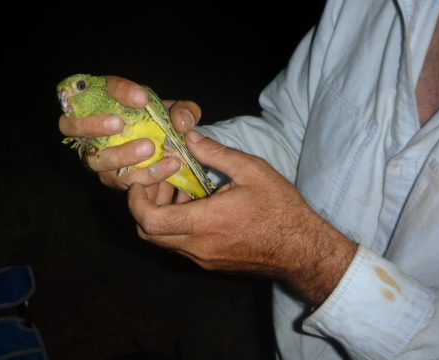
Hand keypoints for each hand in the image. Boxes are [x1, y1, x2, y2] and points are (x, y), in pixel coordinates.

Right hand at [58, 75, 201, 189]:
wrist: (168, 151)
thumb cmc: (163, 122)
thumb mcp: (177, 112)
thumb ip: (183, 110)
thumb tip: (180, 123)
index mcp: (99, 100)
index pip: (97, 88)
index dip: (116, 91)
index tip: (142, 97)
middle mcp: (87, 128)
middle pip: (70, 125)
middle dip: (93, 125)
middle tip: (120, 124)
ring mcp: (95, 155)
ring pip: (95, 158)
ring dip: (119, 154)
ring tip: (149, 148)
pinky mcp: (111, 177)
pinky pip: (121, 179)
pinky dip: (145, 174)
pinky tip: (167, 167)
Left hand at [127, 131, 357, 304]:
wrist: (302, 250)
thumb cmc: (280, 208)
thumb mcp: (251, 170)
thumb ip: (215, 153)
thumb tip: (189, 136)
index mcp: (204, 222)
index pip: (149, 220)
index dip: (135, 200)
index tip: (141, 180)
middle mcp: (197, 246)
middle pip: (148, 233)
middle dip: (144, 206)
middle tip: (158, 182)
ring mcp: (202, 259)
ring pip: (163, 241)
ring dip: (160, 216)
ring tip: (178, 190)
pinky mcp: (210, 263)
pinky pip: (180, 247)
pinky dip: (176, 227)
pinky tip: (194, 206)